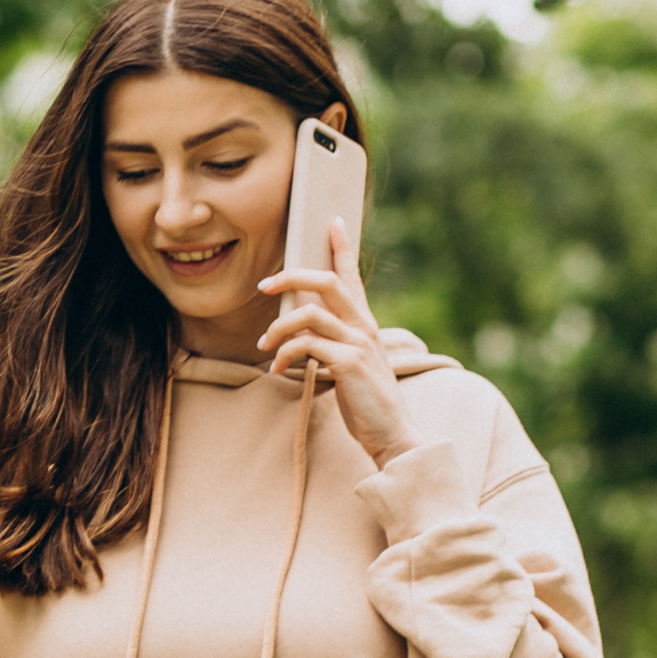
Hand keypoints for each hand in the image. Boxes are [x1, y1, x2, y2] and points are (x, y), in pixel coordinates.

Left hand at [259, 218, 416, 467]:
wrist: (392, 434)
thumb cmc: (367, 402)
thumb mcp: (350, 365)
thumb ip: (332, 345)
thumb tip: (302, 336)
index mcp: (365, 324)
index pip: (352, 277)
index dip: (342, 248)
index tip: (332, 223)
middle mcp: (364, 327)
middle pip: (326, 282)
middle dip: (290, 277)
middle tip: (263, 285)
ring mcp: (358, 343)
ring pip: (309, 314)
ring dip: (278, 327)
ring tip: (265, 345)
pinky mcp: (349, 362)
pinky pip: (306, 345)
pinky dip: (285, 353)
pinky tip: (278, 368)